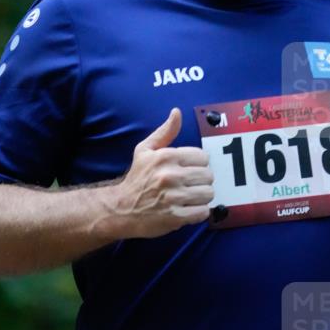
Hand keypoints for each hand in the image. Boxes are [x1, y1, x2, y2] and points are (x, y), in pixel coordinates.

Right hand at [114, 107, 214, 237]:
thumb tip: (176, 112)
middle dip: (201, 180)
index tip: (189, 169)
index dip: (198, 164)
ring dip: (201, 197)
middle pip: (208, 175)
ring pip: (208, 193)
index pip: (203, 157)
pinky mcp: (175, 216)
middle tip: (189, 184)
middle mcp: (171, 175)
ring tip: (189, 197)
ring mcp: (174, 197)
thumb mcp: (145, 150)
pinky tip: (188, 209)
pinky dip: (198, 212)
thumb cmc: (136, 178)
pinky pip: (202, 212)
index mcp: (166, 157)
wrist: (121, 208)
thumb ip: (164, 132)